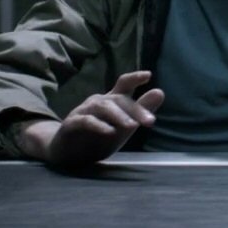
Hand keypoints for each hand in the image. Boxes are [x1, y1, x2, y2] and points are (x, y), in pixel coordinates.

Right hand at [44, 71, 164, 166]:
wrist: (67, 152)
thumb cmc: (98, 137)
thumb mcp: (124, 126)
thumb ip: (140, 110)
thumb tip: (160, 92)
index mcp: (111, 101)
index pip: (123, 84)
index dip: (134, 78)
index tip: (148, 75)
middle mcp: (98, 102)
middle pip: (118, 99)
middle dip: (135, 109)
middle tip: (150, 121)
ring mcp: (83, 112)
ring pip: (102, 107)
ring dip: (118, 116)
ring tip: (131, 126)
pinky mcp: (71, 124)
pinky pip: (85, 121)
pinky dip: (98, 125)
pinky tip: (109, 132)